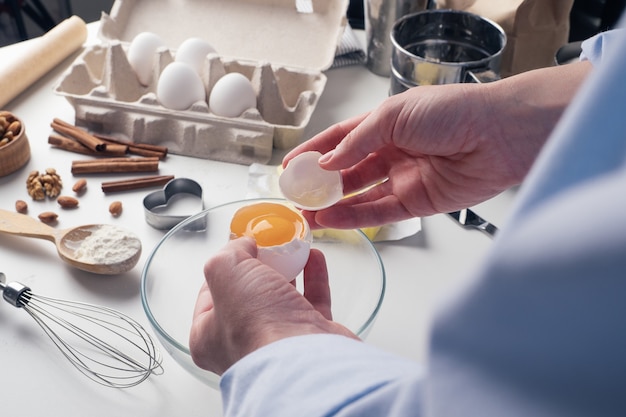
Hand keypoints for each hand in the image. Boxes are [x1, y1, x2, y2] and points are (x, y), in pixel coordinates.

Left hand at [189, 237, 357, 374]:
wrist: (304, 361)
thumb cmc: (257, 326)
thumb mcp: (226, 272)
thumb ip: (229, 252)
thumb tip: (242, 245)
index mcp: (209, 335)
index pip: (209, 293)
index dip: (224, 266)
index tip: (239, 245)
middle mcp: (243, 342)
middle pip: (249, 294)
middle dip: (260, 266)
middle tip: (268, 244)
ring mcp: (279, 341)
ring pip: (281, 298)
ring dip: (289, 269)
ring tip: (293, 246)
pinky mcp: (310, 338)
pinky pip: (312, 301)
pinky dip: (313, 277)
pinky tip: (314, 257)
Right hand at [284, 61, 591, 229]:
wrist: (498, 135)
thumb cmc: (453, 112)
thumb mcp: (394, 116)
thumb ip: (357, 142)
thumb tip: (327, 163)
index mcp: (387, 123)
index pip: (342, 139)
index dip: (316, 152)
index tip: (291, 165)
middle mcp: (394, 151)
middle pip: (349, 171)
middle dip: (321, 184)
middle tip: (297, 196)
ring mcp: (405, 178)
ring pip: (361, 195)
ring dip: (334, 205)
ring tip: (308, 215)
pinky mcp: (418, 202)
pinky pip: (380, 212)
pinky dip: (355, 217)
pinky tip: (333, 220)